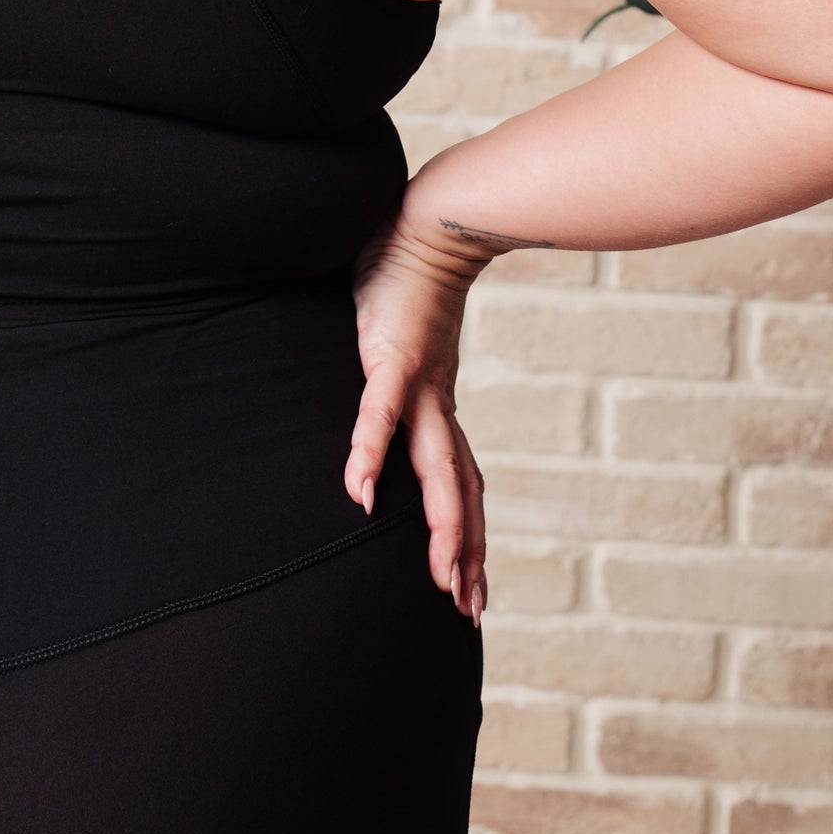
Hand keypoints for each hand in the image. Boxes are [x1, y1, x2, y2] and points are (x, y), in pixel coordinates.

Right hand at [346, 208, 488, 625]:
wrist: (430, 223)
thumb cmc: (409, 279)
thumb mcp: (404, 345)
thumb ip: (396, 376)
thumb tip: (387, 388)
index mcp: (438, 404)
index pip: (459, 481)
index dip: (466, 533)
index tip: (472, 585)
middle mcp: (436, 403)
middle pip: (457, 490)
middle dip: (464, 551)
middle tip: (469, 610)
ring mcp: (418, 383)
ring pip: (435, 467)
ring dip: (440, 524)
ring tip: (441, 577)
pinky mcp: (391, 357)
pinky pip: (378, 414)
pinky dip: (370, 453)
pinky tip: (359, 493)